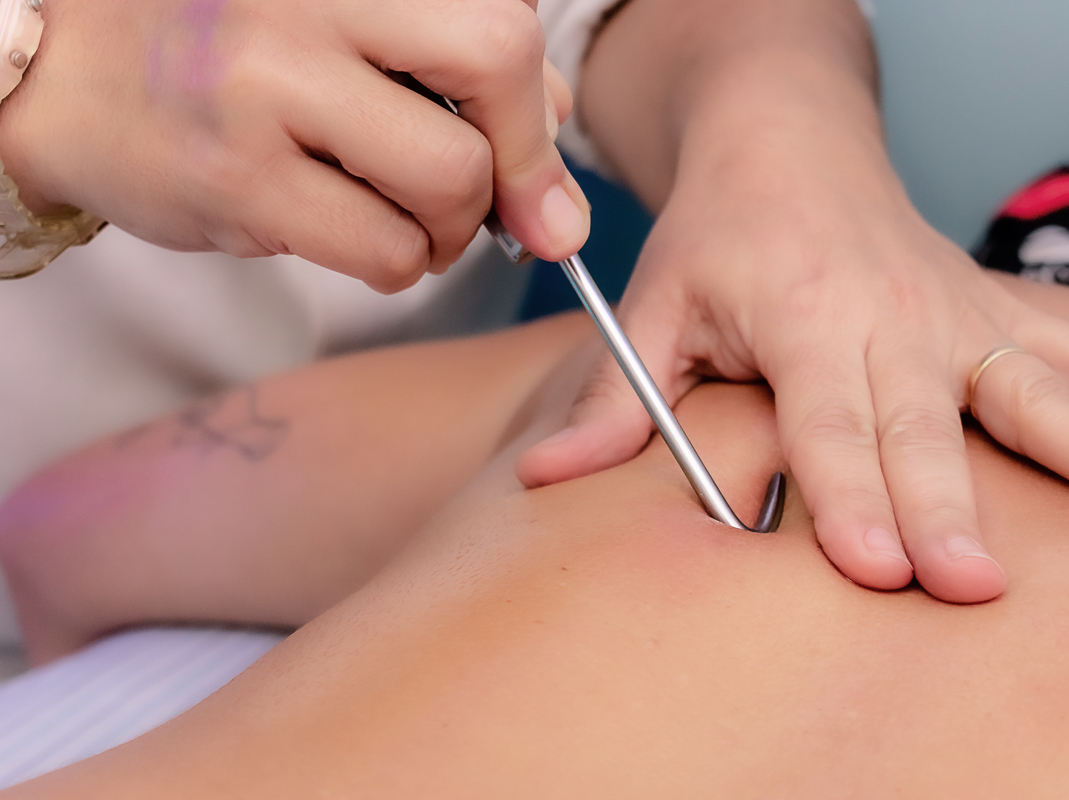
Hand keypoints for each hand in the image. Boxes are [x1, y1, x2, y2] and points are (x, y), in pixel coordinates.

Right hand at [0, 0, 587, 290]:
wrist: (60, 75)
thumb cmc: (225, 51)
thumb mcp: (341, 24)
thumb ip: (451, 61)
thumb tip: (556, 149)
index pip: (499, 21)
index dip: (538, 112)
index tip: (534, 170)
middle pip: (497, 65)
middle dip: (517, 161)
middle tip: (487, 201)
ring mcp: (268, 85)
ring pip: (452, 178)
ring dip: (451, 227)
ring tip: (403, 218)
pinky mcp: (239, 179)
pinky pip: (387, 252)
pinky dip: (398, 263)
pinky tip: (349, 234)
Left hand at [516, 97, 1068, 603]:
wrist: (790, 139)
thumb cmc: (720, 231)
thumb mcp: (654, 305)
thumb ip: (617, 398)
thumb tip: (549, 477)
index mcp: (803, 316)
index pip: (826, 420)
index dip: (848, 494)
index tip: (877, 566)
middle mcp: (892, 318)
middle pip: (925, 425)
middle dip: (951, 505)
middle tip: (976, 584)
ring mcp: (956, 316)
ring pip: (1035, 385)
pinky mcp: (994, 313)